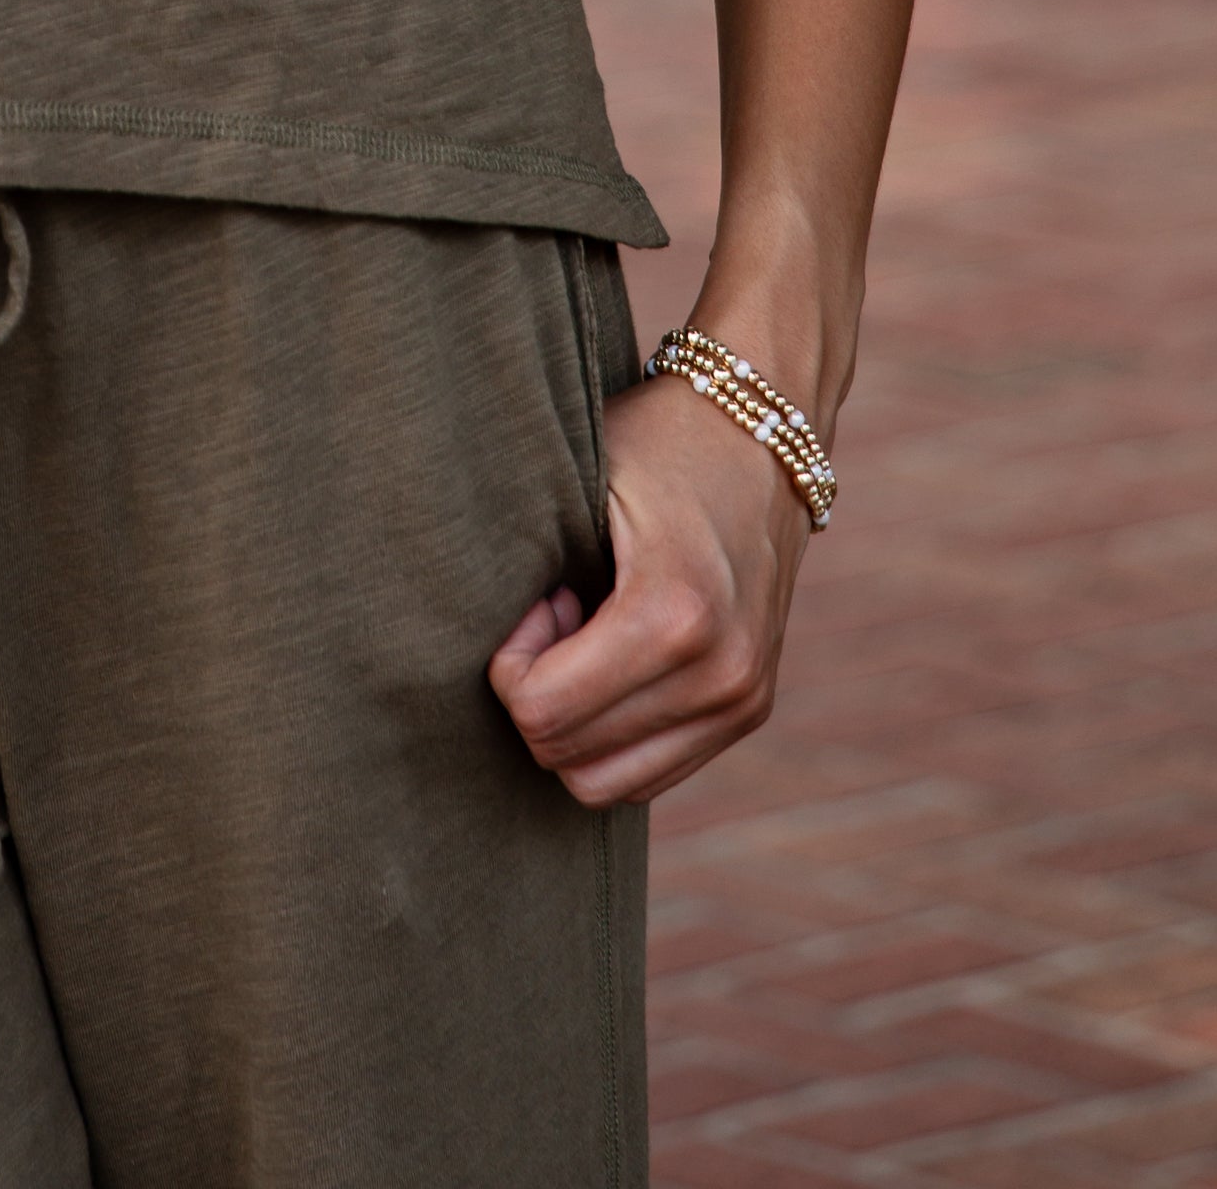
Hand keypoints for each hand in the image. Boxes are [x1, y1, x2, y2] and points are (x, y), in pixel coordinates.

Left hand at [488, 366, 813, 805]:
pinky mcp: (749, 712)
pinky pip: (649, 773)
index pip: (544, 712)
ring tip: (589, 633)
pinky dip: (612, 731)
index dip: (512, 663)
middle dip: (541, 690)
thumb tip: (455, 627)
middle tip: (560, 607)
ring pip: (607, 784)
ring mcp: (743, 701)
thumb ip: (525, 558)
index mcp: (677, 614)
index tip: (538, 597)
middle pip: (569, 758)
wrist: (760, 432)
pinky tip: (619, 652)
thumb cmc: (652, 442)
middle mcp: (722, 673)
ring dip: (577, 719)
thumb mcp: (580, 478)